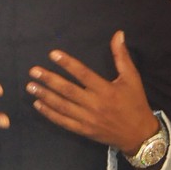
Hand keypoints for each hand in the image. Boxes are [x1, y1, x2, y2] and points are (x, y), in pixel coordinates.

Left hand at [27, 31, 158, 151]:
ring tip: (30, 86)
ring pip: (62, 106)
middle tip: (33, 71)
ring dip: (45, 96)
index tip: (53, 54)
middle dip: (49, 80)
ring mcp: (87, 119)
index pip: (83, 74)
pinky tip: (38, 104)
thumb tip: (118, 34)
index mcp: (106, 90)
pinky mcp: (83, 130)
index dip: (67, 63)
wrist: (139, 135)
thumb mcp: (132, 78)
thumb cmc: (135, 103)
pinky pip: (63, 121)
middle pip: (68, 90)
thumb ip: (122, 56)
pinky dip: (49, 113)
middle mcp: (95, 105)